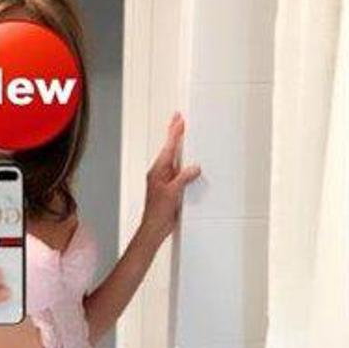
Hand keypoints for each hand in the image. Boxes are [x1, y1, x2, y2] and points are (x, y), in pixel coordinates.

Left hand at [140, 112, 201, 242]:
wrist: (155, 228)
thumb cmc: (157, 212)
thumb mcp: (172, 192)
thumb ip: (184, 178)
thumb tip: (193, 168)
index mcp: (158, 171)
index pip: (168, 147)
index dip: (174, 132)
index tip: (178, 120)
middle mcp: (160, 174)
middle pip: (170, 150)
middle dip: (175, 135)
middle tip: (178, 120)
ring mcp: (165, 181)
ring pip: (174, 161)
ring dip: (179, 149)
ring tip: (184, 136)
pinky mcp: (170, 189)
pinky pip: (178, 172)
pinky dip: (184, 165)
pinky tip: (189, 164)